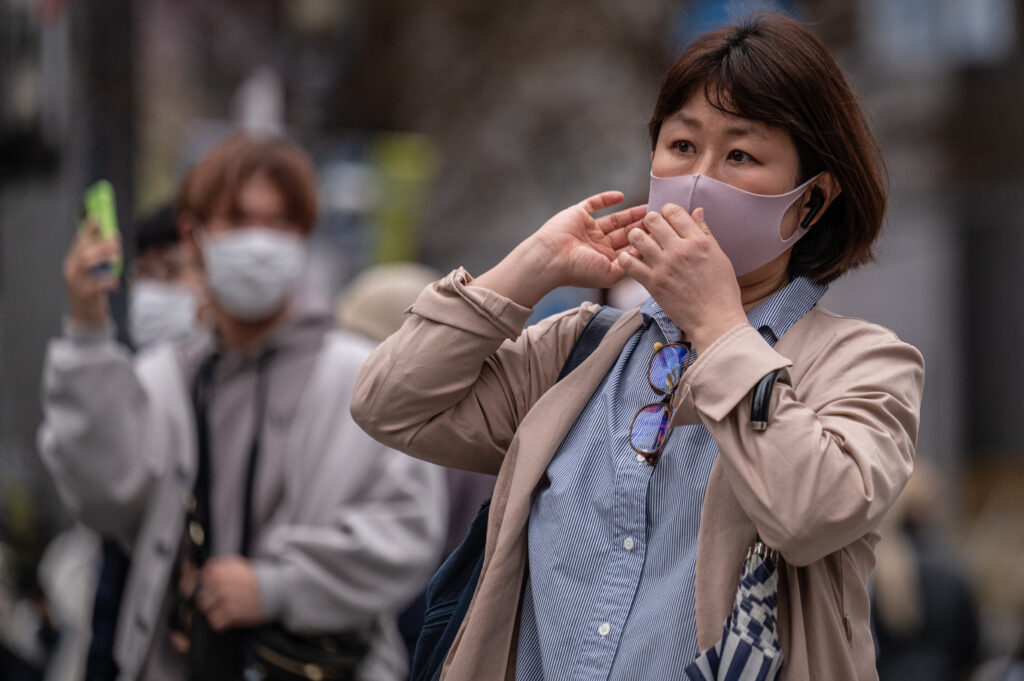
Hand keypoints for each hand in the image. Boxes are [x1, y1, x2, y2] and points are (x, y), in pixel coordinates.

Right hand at [63, 219, 120, 327]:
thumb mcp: (93, 272)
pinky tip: (116, 281)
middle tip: (116, 240)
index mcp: (72, 262)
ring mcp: (77, 283)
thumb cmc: (92, 290)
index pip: (79, 242)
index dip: (89, 229)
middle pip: (83, 252)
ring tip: (117, 257)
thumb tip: (113, 236)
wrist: (86, 316)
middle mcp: (72, 270)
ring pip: (87, 264)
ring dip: (104, 257)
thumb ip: (99, 256)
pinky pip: (97, 285)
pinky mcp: (86, 295)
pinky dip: (108, 280)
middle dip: (100, 244)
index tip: (99, 216)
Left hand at [197, 556, 265, 631]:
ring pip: (207, 610)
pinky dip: (221, 623)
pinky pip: (216, 623)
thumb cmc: (259, 578)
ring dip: (215, 611)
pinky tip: (229, 619)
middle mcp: (220, 585)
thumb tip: (205, 572)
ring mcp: (225, 601)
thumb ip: (222, 566)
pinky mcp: (232, 616)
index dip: (210, 583)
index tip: (217, 586)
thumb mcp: (241, 565)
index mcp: (221, 571)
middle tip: (221, 600)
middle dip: (211, 599)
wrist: (278, 590)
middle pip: (203, 596)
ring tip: (224, 611)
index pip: (203, 578)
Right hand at [475, 192, 646, 306]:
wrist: (550, 258)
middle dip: (642, 227)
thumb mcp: (609, 274)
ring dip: (631, 213)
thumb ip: (629, 265)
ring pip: (615, 219)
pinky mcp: (578, 214)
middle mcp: (598, 245)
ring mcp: (588, 229)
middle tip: (660, 219)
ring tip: (649, 207)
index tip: (663, 236)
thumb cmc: (577, 270)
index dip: (645, 243)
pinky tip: (621, 195)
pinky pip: (594, 204)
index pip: (630, 250)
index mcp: (605, 260)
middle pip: (625, 234)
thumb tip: (648, 253)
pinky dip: (606, 199)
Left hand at [618, 205, 746, 352]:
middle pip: (653, 220)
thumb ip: (705, 233)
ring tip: (640, 244)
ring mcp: (664, 266)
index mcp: (698, 241)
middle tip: (651, 231)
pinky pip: (629, 263)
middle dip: (649, 222)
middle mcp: (680, 250)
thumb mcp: (719, 256)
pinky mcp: (653, 283)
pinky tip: (631, 261)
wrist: (716, 320)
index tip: (666, 220)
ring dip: (636, 237)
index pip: (673, 212)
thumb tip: (697, 211)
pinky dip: (627, 259)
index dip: (666, 212)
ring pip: (637, 237)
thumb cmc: (722, 290)